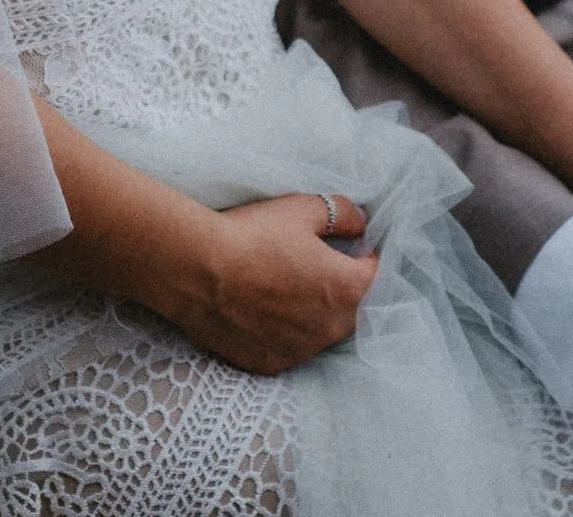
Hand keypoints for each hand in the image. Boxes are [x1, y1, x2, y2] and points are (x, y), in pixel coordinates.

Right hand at [158, 193, 379, 376]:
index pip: (376, 276)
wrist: (196, 271)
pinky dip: (288, 332)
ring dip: (318, 313)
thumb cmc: (252, 236)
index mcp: (346, 289)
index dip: (367, 258)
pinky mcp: (271, 363)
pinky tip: (266, 310)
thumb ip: (341, 214)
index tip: (352, 247)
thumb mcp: (302, 209)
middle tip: (320, 266)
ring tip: (288, 288)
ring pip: (323, 332)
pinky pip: (292, 348)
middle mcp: (330, 328)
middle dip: (346, 288)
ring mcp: (300, 351)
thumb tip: (360, 222)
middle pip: (354, 309)